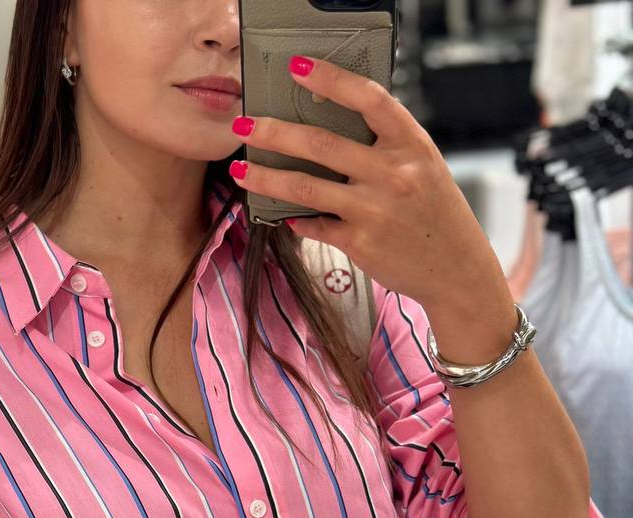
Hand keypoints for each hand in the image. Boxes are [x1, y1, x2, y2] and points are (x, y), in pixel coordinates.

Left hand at [227, 56, 510, 312]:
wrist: (456, 268)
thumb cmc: (434, 213)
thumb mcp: (422, 166)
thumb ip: (385, 146)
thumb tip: (329, 128)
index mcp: (411, 144)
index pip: (368, 98)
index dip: (331, 79)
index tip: (297, 68)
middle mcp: (393, 173)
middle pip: (320, 143)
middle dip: (274, 133)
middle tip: (245, 126)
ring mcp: (374, 209)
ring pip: (305, 186)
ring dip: (266, 178)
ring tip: (241, 171)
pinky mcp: (359, 242)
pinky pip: (314, 224)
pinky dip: (296, 219)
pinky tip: (283, 216)